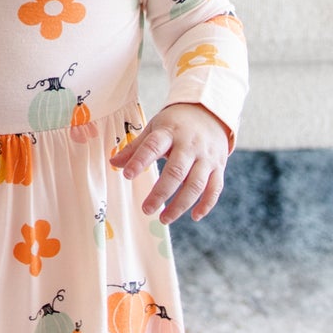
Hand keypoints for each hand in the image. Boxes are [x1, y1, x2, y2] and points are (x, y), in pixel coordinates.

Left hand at [109, 102, 229, 224]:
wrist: (210, 113)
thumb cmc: (176, 124)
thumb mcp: (154, 128)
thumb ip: (136, 148)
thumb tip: (113, 164)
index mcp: (170, 132)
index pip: (153, 146)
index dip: (140, 161)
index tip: (128, 175)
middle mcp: (190, 145)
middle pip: (176, 171)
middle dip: (161, 193)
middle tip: (146, 209)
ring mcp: (206, 157)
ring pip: (196, 184)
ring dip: (180, 205)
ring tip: (164, 219)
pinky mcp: (218, 167)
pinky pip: (215, 188)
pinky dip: (206, 204)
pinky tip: (195, 217)